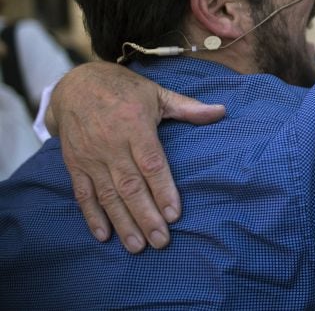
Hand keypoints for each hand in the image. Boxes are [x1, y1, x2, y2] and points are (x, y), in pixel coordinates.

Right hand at [50, 61, 225, 252]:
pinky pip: (83, 194)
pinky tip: (105, 236)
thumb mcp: (157, 93)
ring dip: (123, 222)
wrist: (76, 86)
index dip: (163, 190)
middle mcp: (111, 144)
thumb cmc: (124, 90)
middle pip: (130, 185)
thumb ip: (188, 107)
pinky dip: (92, 216)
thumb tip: (221, 112)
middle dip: (146, 216)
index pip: (151, 163)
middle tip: (161, 241)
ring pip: (108, 195)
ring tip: (137, 246)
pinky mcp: (75, 165)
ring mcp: (91, 156)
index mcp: (135, 125)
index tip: (174, 214)